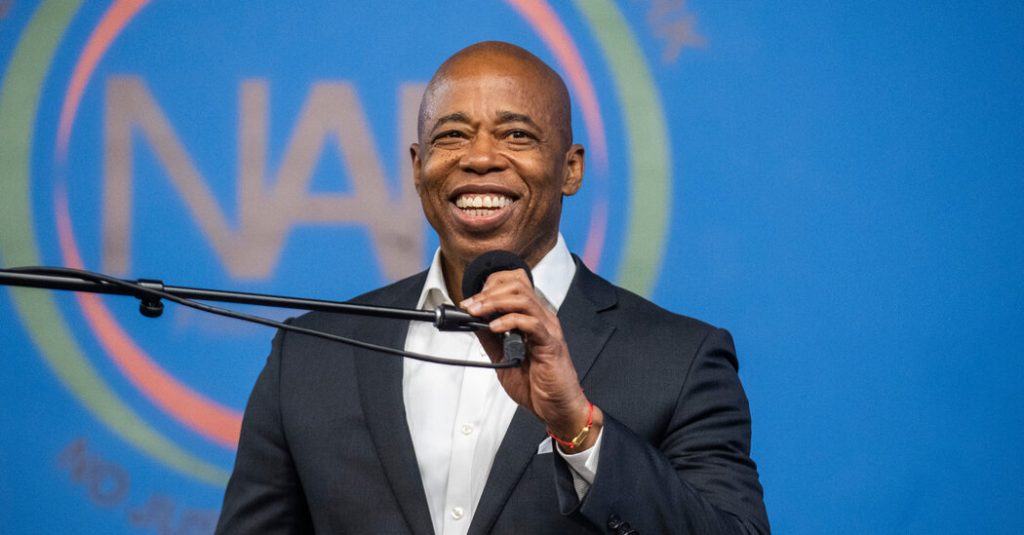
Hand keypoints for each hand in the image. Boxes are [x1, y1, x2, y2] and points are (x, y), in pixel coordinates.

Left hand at [460, 269, 601, 449]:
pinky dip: (510, 321)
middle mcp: (542, 319)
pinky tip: (495, 328)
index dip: (490, 287)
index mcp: (532, 318)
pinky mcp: (551, 344)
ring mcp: (548, 329)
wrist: (557, 408)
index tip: (469, 302)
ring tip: (477, 313)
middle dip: (488, 292)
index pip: (514, 285)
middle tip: (469, 306)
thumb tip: (473, 322)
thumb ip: (491, 340)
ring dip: (494, 303)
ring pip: (523, 298)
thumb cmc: (537, 385)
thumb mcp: (504, 358)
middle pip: (517, 285)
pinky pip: (531, 323)